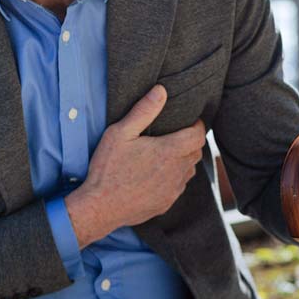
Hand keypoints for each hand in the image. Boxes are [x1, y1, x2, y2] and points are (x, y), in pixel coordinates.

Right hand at [64, 85, 206, 246]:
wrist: (100, 207)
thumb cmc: (108, 169)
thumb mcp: (120, 134)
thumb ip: (143, 111)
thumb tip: (161, 91)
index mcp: (169, 152)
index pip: (198, 135)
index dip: (197, 126)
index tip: (189, 121)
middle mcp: (177, 172)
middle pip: (196, 152)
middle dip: (190, 142)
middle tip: (176, 135)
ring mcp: (173, 190)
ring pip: (189, 171)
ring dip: (183, 161)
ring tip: (167, 154)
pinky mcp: (166, 204)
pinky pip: (178, 187)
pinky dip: (174, 178)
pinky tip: (157, 175)